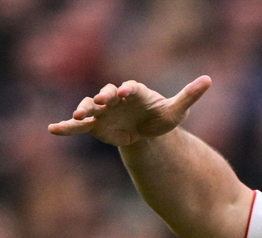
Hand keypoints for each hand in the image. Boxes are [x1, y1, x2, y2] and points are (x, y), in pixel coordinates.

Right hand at [50, 77, 212, 145]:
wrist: (147, 133)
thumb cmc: (161, 118)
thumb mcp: (176, 110)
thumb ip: (189, 95)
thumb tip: (209, 79)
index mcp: (133, 91)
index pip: (128, 88)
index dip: (125, 90)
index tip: (123, 92)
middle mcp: (114, 98)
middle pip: (104, 94)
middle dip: (102, 97)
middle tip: (101, 100)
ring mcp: (102, 111)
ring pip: (89, 108)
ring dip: (83, 110)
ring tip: (78, 116)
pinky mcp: (95, 126)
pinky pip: (78, 127)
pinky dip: (66, 127)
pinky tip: (52, 129)